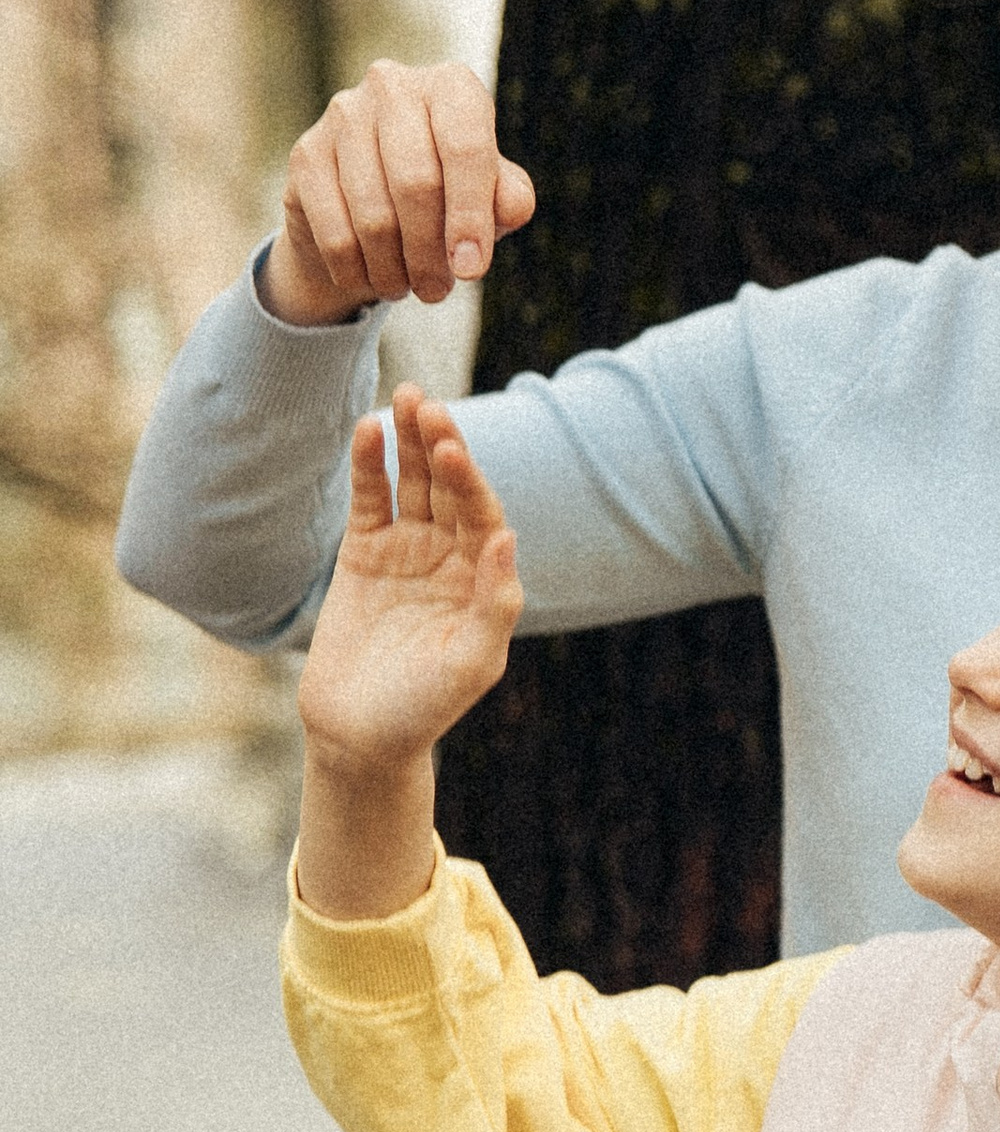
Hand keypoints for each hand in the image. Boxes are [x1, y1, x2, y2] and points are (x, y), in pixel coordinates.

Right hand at [264, 59, 535, 324]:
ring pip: (373, 213)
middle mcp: (393, 85)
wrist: (373, 201)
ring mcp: (343, 115)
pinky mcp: (306, 154)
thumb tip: (513, 207)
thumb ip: (508, 198)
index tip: (470, 270)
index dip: (470, 215)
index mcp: (450, 86)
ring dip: (393, 268)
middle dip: (430, 252)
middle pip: (416, 182)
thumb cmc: (448, 194)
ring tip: (407, 288)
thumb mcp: (490, 197)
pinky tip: (370, 279)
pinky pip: (334, 230)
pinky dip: (356, 269)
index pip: (466, 147)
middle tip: (437, 292)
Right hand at [299, 386, 522, 776]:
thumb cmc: (425, 708)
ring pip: (412, 482)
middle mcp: (449, 555)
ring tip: (405, 396)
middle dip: (441, 444)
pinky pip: (370, 500)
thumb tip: (507, 535)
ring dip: (410, 441)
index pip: (480, 513)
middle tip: (427, 403)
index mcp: (482, 576)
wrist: (360, 735)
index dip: (468, 481)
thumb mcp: (471, 663)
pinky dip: (369, 466)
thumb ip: (495, 603)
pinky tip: (368, 431)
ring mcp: (406, 550)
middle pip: (448, 487)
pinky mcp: (363, 554)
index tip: (452, 450)